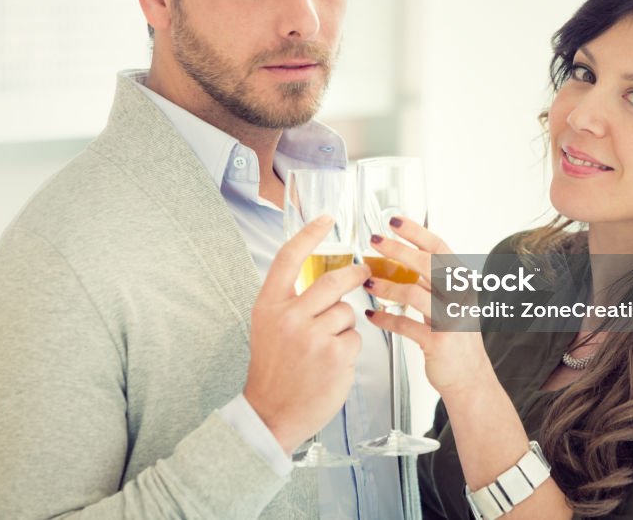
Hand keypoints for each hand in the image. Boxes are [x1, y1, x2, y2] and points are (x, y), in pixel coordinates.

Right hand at [244, 215, 368, 453]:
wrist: (271, 412)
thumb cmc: (274, 369)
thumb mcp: (269, 326)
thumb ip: (291, 301)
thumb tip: (326, 277)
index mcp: (269, 304)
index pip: (289, 257)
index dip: (309, 234)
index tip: (326, 219)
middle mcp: (289, 316)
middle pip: (332, 280)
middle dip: (353, 275)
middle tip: (363, 272)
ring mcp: (312, 336)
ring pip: (347, 311)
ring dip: (344, 324)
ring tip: (326, 346)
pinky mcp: (334, 355)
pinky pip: (354, 337)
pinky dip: (348, 347)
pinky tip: (332, 363)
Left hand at [364, 216, 492, 397]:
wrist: (470, 378)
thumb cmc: (456, 338)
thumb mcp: (449, 302)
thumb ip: (431, 281)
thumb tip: (402, 257)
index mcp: (462, 283)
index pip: (439, 248)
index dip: (416, 232)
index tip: (394, 221)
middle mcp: (460, 297)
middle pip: (428, 264)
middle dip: (398, 250)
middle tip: (375, 241)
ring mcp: (451, 319)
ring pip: (414, 293)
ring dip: (387, 286)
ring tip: (368, 283)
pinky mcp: (438, 342)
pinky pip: (405, 325)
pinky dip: (385, 319)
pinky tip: (373, 315)